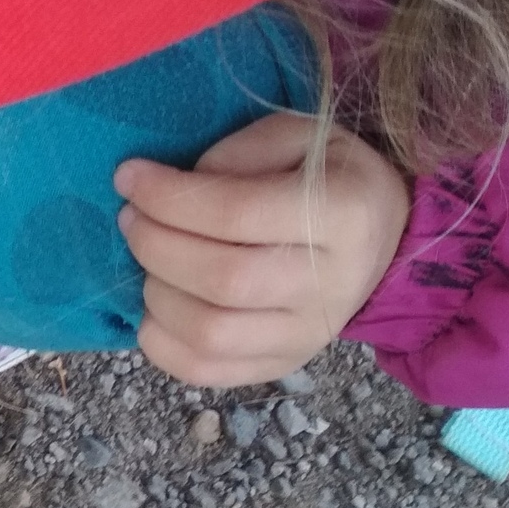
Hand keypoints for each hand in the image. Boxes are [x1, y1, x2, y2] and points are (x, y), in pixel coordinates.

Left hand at [113, 111, 409, 387]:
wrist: (380, 237)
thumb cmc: (325, 177)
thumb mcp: (296, 137)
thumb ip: (239, 153)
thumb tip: (176, 191)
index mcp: (343, 215)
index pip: (236, 213)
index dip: (167, 197)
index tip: (128, 178)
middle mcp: (331, 284)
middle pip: (222, 279)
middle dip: (155, 244)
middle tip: (132, 218)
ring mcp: (308, 334)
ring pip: (210, 332)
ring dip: (156, 293)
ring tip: (148, 261)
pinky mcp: (282, 364)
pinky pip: (206, 370)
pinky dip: (161, 342)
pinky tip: (155, 306)